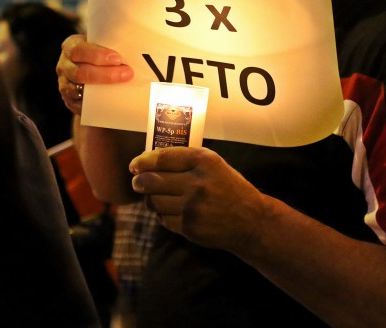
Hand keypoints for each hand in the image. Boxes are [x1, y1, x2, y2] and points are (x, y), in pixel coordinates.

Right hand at [56, 34, 133, 114]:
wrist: (92, 75)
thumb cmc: (101, 55)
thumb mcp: (104, 45)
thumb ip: (115, 44)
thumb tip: (146, 48)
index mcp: (71, 46)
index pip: (79, 49)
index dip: (97, 55)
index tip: (118, 59)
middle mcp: (64, 65)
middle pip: (80, 72)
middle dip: (105, 74)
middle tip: (127, 73)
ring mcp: (65, 84)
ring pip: (79, 90)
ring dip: (102, 89)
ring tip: (123, 87)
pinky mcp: (70, 101)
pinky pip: (79, 105)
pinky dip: (95, 104)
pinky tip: (111, 101)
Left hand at [129, 147, 266, 253]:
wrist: (251, 221)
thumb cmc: (230, 188)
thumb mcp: (215, 165)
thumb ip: (187, 161)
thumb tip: (150, 161)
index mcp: (204, 162)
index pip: (164, 158)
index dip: (144, 161)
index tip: (135, 165)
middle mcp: (197, 183)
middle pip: (152, 181)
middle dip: (139, 182)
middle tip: (137, 182)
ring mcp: (192, 207)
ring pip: (154, 202)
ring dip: (150, 199)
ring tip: (155, 197)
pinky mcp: (189, 227)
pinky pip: (163, 219)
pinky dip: (163, 215)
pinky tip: (171, 211)